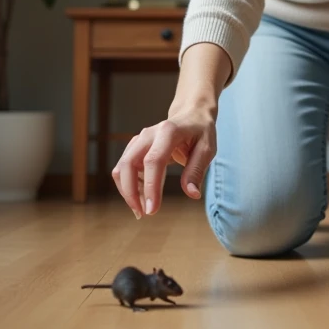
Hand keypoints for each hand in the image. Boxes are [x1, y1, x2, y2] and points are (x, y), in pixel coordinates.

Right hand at [111, 101, 215, 217]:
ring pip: (121, 167)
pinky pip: (123, 168)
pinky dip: (129, 185)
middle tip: (144, 214)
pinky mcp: (134, 147)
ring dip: (127, 191)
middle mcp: (149, 134)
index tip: (152, 210)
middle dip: (131, 192)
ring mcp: (139, 139)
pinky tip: (142, 196)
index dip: (150, 187)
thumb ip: (197, 170)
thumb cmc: (200, 132)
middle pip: (128, 163)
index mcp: (168, 132)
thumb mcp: (207, 148)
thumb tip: (192, 194)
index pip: (153, 161)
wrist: (190, 114)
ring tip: (141, 210)